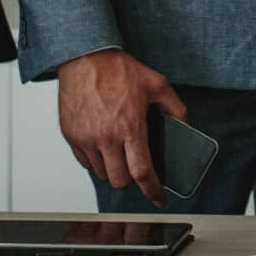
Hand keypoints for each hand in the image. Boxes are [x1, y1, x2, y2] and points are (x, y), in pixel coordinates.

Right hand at [55, 48, 187, 201]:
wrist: (85, 57)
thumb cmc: (118, 70)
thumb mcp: (156, 84)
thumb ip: (175, 108)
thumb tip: (185, 126)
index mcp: (130, 127)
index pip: (142, 172)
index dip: (152, 190)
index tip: (158, 198)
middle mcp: (106, 137)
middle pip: (120, 181)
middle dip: (131, 180)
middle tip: (136, 168)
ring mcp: (85, 138)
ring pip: (101, 174)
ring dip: (112, 170)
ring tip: (119, 154)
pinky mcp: (70, 135)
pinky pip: (84, 162)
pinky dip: (95, 161)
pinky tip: (103, 146)